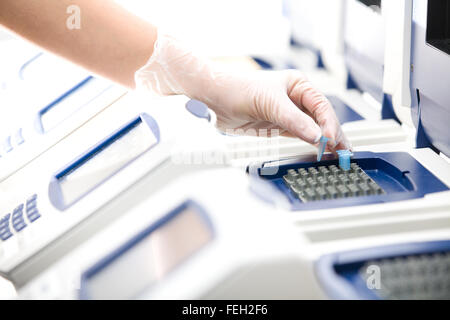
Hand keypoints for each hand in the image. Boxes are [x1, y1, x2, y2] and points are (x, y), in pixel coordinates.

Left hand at [135, 31, 350, 152]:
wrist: (212, 99)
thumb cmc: (236, 89)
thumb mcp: (269, 103)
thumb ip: (294, 121)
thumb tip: (316, 136)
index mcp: (298, 85)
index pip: (321, 106)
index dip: (329, 124)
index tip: (330, 140)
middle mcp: (295, 98)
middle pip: (320, 119)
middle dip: (333, 135)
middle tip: (342, 152)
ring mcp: (287, 113)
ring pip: (312, 129)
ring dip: (323, 142)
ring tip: (336, 156)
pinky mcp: (277, 126)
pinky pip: (298, 136)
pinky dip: (308, 144)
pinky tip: (317, 152)